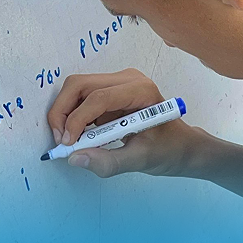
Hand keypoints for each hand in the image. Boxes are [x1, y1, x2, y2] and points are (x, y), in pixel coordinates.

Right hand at [46, 68, 202, 177]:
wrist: (182, 145)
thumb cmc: (170, 149)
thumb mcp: (142, 160)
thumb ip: (110, 162)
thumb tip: (76, 158)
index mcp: (142, 91)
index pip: (99, 97)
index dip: (77, 120)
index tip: (68, 143)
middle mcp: (128, 80)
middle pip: (80, 85)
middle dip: (63, 112)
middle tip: (61, 140)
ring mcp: (118, 83)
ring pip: (77, 89)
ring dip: (66, 114)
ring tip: (71, 141)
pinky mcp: (110, 92)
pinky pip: (82, 98)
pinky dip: (74, 116)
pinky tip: (82, 136)